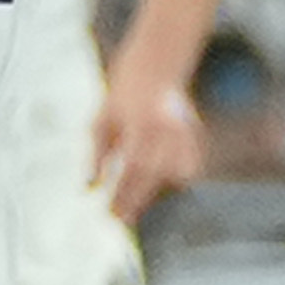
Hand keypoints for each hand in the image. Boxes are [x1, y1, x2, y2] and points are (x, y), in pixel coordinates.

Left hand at [88, 71, 206, 221]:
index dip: (123, 193)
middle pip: (153, 174)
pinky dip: (178, 182)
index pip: (132, 166)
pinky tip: (162, 194)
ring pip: (176, 172)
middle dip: (137, 200)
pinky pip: (191, 165)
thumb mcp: (101, 120)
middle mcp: (166, 126)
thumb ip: (95, 155)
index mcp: (140, 121)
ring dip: (157, 194)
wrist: (156, 65)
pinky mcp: (195, 132)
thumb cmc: (122, 98)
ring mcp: (184, 129)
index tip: (110, 214)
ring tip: (137, 210)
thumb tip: (89, 188)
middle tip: (121, 220)